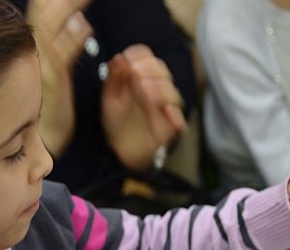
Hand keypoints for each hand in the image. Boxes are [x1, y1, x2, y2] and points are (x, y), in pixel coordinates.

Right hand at [27, 0, 93, 155]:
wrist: (42, 139)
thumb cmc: (49, 106)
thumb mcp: (57, 70)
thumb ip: (65, 44)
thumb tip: (80, 19)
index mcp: (35, 47)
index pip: (43, 9)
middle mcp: (33, 52)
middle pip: (44, 11)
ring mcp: (40, 66)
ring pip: (49, 27)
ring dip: (67, 8)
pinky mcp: (51, 84)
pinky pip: (60, 57)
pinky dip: (72, 40)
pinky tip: (84, 26)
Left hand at [101, 44, 185, 170]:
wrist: (117, 152)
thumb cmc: (116, 124)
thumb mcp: (109, 99)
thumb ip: (113, 79)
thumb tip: (119, 57)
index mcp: (142, 81)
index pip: (149, 60)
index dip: (141, 56)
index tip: (128, 57)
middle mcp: (156, 93)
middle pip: (164, 73)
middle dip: (151, 69)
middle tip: (135, 72)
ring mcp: (164, 112)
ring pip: (173, 95)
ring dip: (161, 88)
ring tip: (144, 89)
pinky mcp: (168, 132)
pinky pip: (180, 124)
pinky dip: (176, 116)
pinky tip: (166, 111)